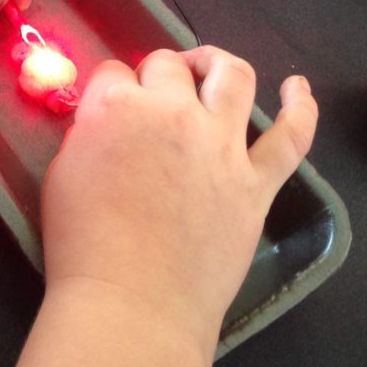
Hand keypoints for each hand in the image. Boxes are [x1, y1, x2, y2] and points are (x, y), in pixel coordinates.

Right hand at [40, 47, 316, 359]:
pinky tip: (297, 89)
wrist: (132, 303)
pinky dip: (301, 107)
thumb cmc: (83, 245)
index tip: (110, 106)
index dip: (112, 87)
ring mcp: (221, 144)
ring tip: (208, 68)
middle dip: (155, 75)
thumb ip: (89, 135)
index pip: (114, 71)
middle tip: (150, 99)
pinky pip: (291, 136)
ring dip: (216, 64)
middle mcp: (172, 111)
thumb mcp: (64, 174)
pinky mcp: (257, 181)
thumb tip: (107, 124)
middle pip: (168, 66)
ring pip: (232, 76)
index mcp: (115, 107)